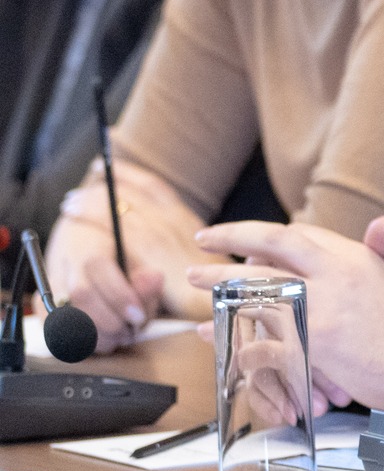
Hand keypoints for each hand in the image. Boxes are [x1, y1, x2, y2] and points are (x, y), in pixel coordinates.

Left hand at [49, 159, 227, 348]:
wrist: (224, 302)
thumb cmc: (215, 289)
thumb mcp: (201, 262)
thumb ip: (180, 250)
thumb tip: (164, 249)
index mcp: (187, 220)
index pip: (156, 187)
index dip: (133, 175)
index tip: (113, 168)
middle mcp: (173, 219)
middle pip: (136, 189)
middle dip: (111, 180)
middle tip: (91, 175)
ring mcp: (160, 231)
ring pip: (118, 203)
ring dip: (92, 198)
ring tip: (72, 200)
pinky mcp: (146, 248)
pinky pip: (110, 223)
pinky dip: (90, 213)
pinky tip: (73, 215)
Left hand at [188, 216, 383, 415]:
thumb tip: (381, 225)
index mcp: (354, 258)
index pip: (297, 236)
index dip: (263, 234)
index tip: (240, 237)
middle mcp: (332, 277)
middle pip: (266, 255)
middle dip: (226, 250)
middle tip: (201, 252)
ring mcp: (318, 312)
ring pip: (253, 295)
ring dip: (219, 294)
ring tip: (197, 295)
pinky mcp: (311, 348)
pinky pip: (262, 345)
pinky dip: (241, 349)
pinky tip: (226, 348)